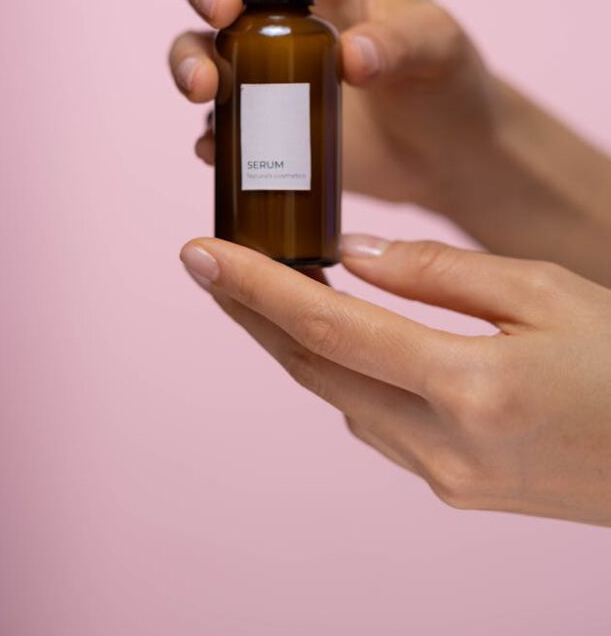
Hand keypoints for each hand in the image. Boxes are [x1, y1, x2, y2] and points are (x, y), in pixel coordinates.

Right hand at [169, 0, 500, 212]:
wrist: (445, 154)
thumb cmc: (447, 82)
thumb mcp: (439, 49)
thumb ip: (401, 43)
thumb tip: (351, 59)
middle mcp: (287, 3)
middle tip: (223, 12)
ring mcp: (266, 62)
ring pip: (198, 42)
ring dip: (188, 60)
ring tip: (206, 90)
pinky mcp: (260, 117)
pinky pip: (215, 120)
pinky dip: (208, 131)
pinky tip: (214, 146)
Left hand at [180, 234, 610, 525]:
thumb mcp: (544, 290)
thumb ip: (438, 271)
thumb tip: (348, 256)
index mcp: (470, 386)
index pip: (331, 328)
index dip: (255, 288)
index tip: (200, 253)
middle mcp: (444, 446)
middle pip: (315, 370)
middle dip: (252, 313)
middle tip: (207, 264)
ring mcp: (446, 480)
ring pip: (341, 399)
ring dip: (296, 344)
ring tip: (261, 289)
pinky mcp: (454, 491)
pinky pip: (377, 424)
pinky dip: (345, 375)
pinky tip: (339, 340)